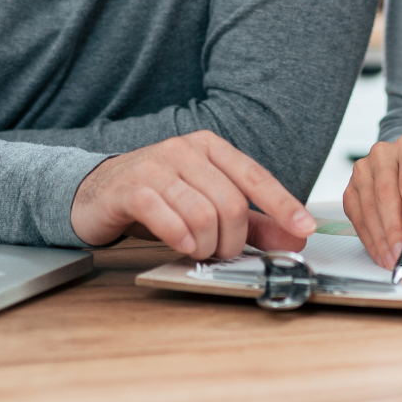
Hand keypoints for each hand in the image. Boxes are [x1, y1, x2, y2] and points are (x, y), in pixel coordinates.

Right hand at [69, 130, 315, 259]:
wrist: (96, 193)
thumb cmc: (158, 198)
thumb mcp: (208, 206)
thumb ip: (253, 222)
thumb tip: (296, 237)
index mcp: (210, 148)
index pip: (255, 176)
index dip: (283, 205)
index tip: (305, 229)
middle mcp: (185, 150)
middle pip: (230, 202)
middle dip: (233, 239)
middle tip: (223, 252)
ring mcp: (155, 166)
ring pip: (202, 213)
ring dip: (207, 244)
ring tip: (199, 250)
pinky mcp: (130, 188)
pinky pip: (166, 216)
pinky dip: (180, 239)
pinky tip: (182, 246)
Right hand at [342, 134, 401, 268]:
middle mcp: (383, 153)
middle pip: (386, 192)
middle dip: (393, 228)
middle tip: (401, 253)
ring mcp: (362, 170)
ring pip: (368, 206)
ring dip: (379, 237)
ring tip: (392, 258)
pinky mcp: (350, 188)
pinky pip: (356, 216)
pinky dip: (368, 238)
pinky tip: (380, 253)